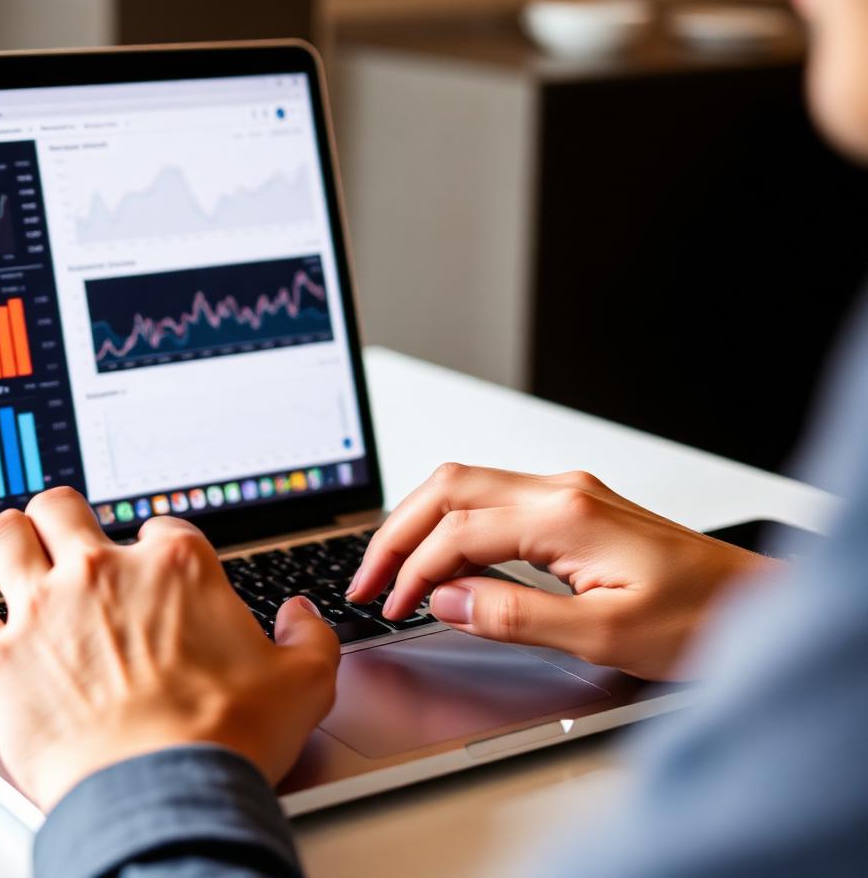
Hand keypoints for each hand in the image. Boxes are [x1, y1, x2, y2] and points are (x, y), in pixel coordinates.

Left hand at [0, 488, 338, 809]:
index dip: (154, 547)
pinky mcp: (1, 657)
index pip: (157, 527)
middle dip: (59, 520)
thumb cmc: (228, 739)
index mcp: (175, 566)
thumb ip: (309, 636)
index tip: (149, 570)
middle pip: (61, 506)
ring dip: (0, 546)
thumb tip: (302, 615)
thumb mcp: (304, 682)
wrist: (164, 792)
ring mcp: (45, 608)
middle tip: (60, 544)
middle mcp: (103, 571)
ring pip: (2, 537)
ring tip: (0, 566)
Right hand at [346, 464, 780, 680]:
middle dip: (396, 532)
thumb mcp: (604, 635)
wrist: (756, 606)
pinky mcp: (571, 507)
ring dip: (418, 524)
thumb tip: (446, 601)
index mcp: (564, 515)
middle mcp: (560, 490)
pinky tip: (442, 559)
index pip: (458, 532)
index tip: (390, 606)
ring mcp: (565, 493)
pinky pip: (490, 501)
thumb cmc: (700, 619)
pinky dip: (451, 526)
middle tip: (366, 579)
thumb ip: (515, 615)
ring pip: (464, 486)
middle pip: (448, 488)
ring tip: (390, 569)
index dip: (413, 571)